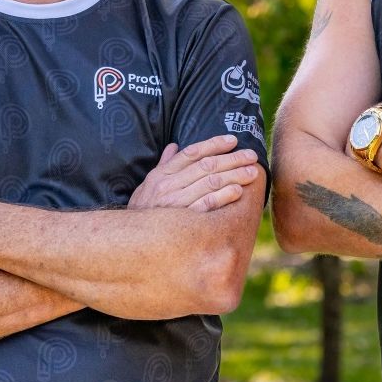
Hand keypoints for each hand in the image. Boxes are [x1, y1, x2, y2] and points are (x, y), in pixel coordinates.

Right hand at [129, 134, 260, 211]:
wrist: (129, 240)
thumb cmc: (142, 211)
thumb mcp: (147, 185)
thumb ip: (163, 165)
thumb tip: (173, 146)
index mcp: (162, 174)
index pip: (191, 153)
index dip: (213, 144)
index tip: (232, 140)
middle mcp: (169, 185)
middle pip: (206, 166)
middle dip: (232, 159)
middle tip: (252, 156)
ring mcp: (176, 202)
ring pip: (210, 183)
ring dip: (234, 175)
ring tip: (252, 172)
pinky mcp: (183, 220)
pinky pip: (206, 205)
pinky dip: (223, 197)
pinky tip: (238, 191)